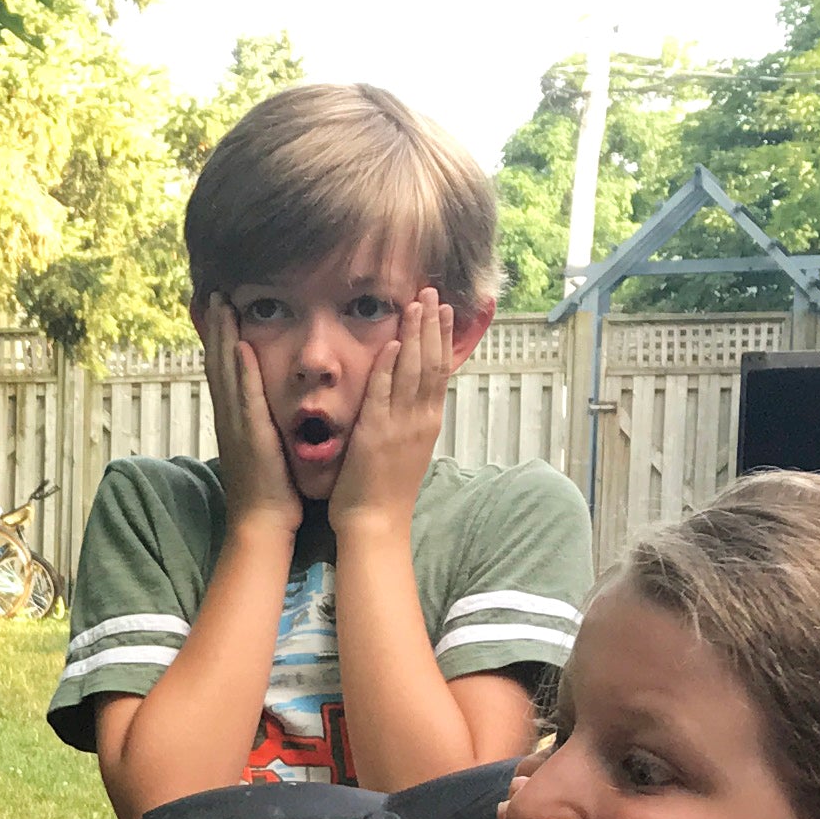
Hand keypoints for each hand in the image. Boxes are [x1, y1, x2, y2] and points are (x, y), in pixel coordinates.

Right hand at [194, 301, 296, 532]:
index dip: (219, 339)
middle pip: (217, 363)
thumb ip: (263, 424)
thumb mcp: (264, 449)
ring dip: (223, 337)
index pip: (224, 371)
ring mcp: (236, 425)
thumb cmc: (270, 492)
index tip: (221, 309)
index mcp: (233, 419)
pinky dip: (241, 371)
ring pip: (226, 372)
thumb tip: (267, 408)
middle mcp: (228, 417)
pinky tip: (240, 345)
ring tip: (222, 305)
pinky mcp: (250, 435)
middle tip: (215, 294)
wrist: (263, 523)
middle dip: (216, 327)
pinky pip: (244, 397)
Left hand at [325, 286, 456, 543]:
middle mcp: (420, 420)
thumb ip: (408, 420)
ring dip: (416, 334)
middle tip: (433, 292)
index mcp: (428, 423)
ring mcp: (401, 425)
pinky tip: (395, 341)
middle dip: (433, 325)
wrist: (376, 525)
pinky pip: (385, 392)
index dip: (441, 339)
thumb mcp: (406, 450)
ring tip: (418, 303)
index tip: (443, 310)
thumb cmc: (385, 492)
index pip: (439, 371)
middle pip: (432, 363)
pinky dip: (391, 365)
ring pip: (414, 371)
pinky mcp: (376, 433)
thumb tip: (411, 398)